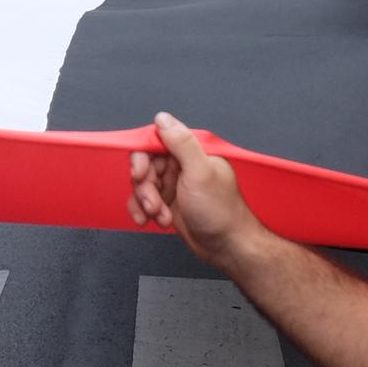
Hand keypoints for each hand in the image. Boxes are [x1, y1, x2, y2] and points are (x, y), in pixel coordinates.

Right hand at [127, 112, 259, 266]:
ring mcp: (174, 184)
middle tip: (153, 201)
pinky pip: (144, 201)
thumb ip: (181, 143)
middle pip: (145, 164)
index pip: (157, 141)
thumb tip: (163, 118)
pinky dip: (143, 211)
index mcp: (192, 152)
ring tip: (160, 215)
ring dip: (145, 202)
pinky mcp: (168, 202)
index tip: (139, 173)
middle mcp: (182, 166)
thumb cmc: (222, 213)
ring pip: (142, 184)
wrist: (227, 248)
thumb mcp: (200, 173)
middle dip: (144, 186)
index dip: (142, 157)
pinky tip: (154, 220)